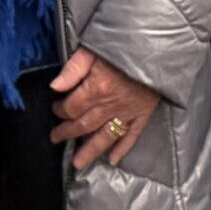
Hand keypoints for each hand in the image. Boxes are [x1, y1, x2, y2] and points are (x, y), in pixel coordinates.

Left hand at [49, 47, 159, 169]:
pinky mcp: (143, 114)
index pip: (72, 107)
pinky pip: (131, 136)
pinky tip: (112, 160)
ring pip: (105, 137)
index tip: (56, 108)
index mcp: (96, 89)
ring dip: (90, 151)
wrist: (156, 47)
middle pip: (84, 125)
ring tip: (78, 165)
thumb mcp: (92, 50)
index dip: (61, 110)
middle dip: (68, 133)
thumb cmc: (121, 44)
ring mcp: (128, 112)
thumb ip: (73, 69)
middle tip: (56, 139)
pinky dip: (122, 149)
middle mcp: (110, 105)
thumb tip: (54, 87)